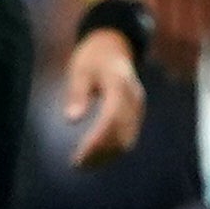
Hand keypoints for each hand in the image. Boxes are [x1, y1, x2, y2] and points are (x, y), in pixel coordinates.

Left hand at [63, 26, 146, 168]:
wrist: (114, 43)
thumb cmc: (93, 56)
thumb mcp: (80, 70)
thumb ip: (77, 93)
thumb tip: (71, 120)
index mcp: (119, 85)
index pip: (111, 119)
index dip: (96, 141)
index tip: (79, 157)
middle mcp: (134, 98)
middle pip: (122, 134)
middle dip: (101, 153)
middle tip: (77, 165)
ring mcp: (138, 106)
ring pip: (127, 139)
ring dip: (108, 155)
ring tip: (85, 164)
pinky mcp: (137, 112)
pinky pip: (128, 136)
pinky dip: (114, 149)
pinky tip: (97, 155)